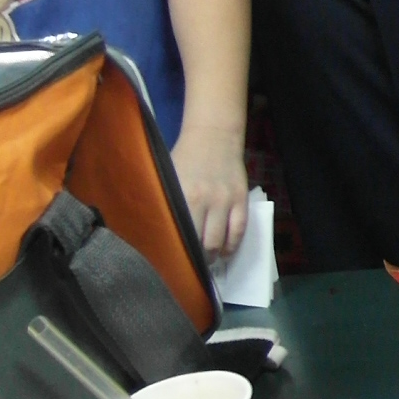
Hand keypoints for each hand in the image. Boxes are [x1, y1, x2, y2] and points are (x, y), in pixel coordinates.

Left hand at [171, 128, 249, 258]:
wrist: (213, 136)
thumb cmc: (184, 158)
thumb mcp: (168, 177)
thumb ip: (166, 202)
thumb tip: (157, 230)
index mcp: (183, 196)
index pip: (182, 235)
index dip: (179, 253)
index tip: (176, 262)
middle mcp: (205, 201)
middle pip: (203, 242)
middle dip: (199, 258)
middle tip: (193, 263)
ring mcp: (226, 200)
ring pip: (222, 240)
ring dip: (215, 255)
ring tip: (209, 258)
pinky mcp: (241, 199)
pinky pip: (240, 229)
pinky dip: (233, 245)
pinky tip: (226, 251)